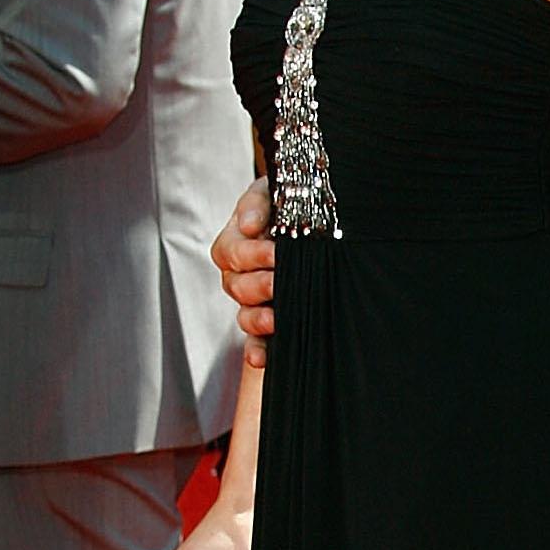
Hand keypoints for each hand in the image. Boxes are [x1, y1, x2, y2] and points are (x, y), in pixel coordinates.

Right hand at [212, 175, 277, 366]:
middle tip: (280, 281)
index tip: (276, 251)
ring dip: (256, 318)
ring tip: (274, 318)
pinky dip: (257, 350)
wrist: (319, 216)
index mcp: (236, 241)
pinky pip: (256, 341)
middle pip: (236, 286)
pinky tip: (262, 359)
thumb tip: (247, 226)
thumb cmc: (293, 199)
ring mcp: (254, 300)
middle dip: (258, 285)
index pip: (230, 252)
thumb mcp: (274, 191)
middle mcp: (240, 273)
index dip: (251, 254)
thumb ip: (258, 203)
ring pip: (244, 313)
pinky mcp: (270, 320)